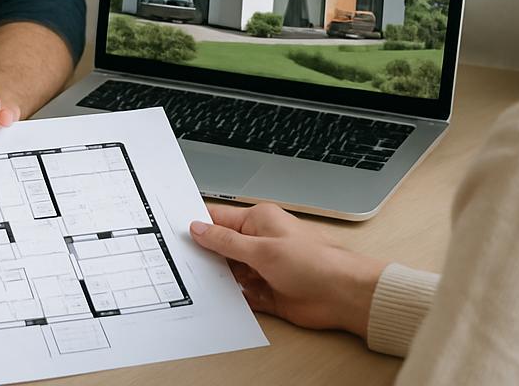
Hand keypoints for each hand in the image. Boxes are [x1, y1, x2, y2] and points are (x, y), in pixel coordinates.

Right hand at [190, 202, 386, 337]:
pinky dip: (234, 298)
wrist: (342, 295)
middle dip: (207, 256)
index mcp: (259, 221)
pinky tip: (224, 300)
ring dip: (220, 279)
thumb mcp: (261, 249)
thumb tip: (199, 228)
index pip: (220, 218)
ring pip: (231, 272)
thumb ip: (226, 242)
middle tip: (183, 263)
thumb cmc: (313, 261)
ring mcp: (264, 268)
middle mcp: (260, 242)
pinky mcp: (269, 292)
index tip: (176, 232)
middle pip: (222, 247)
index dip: (199, 224)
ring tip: (201, 283)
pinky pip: (243, 295)